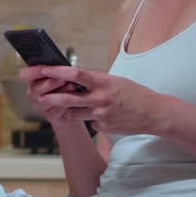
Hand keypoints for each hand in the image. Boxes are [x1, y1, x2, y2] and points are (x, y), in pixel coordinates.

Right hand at [19, 66, 74, 123]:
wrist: (75, 106)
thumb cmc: (66, 86)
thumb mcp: (61, 75)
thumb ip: (57, 70)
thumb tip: (62, 66)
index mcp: (32, 80)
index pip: (24, 75)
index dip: (35, 71)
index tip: (48, 69)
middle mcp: (32, 93)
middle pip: (35, 88)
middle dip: (52, 82)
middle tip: (64, 78)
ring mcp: (39, 106)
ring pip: (46, 100)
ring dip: (61, 92)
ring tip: (73, 86)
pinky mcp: (49, 116)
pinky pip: (56, 110)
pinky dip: (66, 104)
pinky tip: (73, 99)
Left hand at [25, 65, 172, 135]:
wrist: (154, 113)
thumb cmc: (133, 93)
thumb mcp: (114, 81)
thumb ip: (94, 81)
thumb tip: (73, 79)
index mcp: (102, 82)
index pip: (74, 74)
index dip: (56, 72)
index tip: (43, 70)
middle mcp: (100, 98)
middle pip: (68, 98)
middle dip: (51, 98)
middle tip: (41, 97)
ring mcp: (101, 114)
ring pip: (74, 113)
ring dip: (69, 110)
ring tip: (69, 107)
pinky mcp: (103, 127)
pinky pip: (89, 123)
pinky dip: (91, 120)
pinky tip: (104, 116)